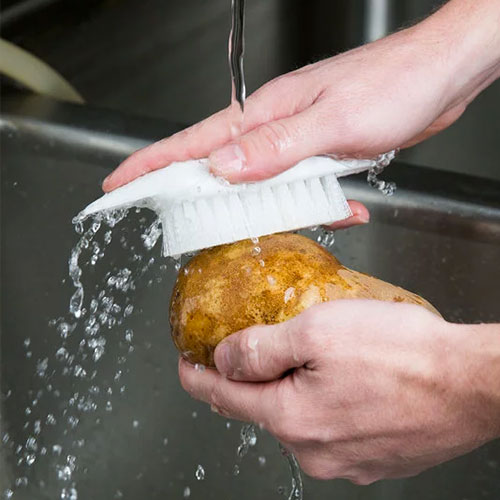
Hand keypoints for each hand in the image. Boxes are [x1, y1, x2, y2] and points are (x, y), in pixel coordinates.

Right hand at [103, 0, 499, 190]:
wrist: (440, 76)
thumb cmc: (393, 84)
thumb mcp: (333, 122)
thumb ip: (277, 148)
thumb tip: (222, 168)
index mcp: (265, 117)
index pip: (193, 144)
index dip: (151, 166)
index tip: (119, 185)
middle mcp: (274, 130)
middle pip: (221, 172)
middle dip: (204, 200)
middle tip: (188, 225)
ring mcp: (296, 143)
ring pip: (266, 186)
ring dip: (278, 209)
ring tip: (298, 217)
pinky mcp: (321, 154)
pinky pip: (306, 187)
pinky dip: (322, 203)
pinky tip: (345, 207)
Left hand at [179, 300, 499, 483]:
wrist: (472, 382)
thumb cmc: (403, 353)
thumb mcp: (317, 329)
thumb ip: (260, 347)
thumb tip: (224, 359)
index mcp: (292, 418)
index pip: (224, 398)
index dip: (199, 378)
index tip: (186, 366)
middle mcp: (315, 450)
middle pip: (265, 407)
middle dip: (257, 377)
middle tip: (265, 344)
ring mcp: (346, 459)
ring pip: (300, 416)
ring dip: (298, 387)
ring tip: (317, 357)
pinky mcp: (373, 457)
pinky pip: (332, 426)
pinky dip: (327, 401)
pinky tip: (348, 380)